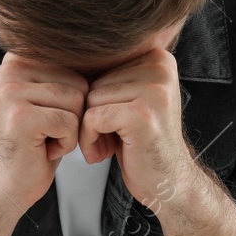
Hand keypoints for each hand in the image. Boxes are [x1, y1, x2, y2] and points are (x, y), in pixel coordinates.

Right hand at [0, 52, 87, 212]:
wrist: (12, 180)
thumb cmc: (41, 139)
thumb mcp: (55, 97)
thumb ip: (71, 70)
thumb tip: (115, 48)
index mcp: (21, 56)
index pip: (79, 65)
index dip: (78, 98)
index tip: (53, 114)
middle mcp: (12, 67)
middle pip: (80, 83)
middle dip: (74, 114)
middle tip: (47, 130)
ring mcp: (13, 91)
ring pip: (77, 103)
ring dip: (70, 130)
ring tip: (45, 137)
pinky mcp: (20, 116)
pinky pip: (69, 123)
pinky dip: (65, 143)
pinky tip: (44, 148)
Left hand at [78, 48, 195, 212]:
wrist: (168, 182)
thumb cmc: (142, 142)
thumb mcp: (130, 98)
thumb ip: (111, 74)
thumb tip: (66, 54)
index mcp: (157, 56)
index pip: (100, 66)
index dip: (98, 99)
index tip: (114, 121)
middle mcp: (160, 67)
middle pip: (94, 82)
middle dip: (94, 115)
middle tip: (112, 138)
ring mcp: (154, 90)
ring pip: (90, 100)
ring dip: (90, 130)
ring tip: (110, 145)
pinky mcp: (141, 114)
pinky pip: (92, 118)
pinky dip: (90, 140)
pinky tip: (105, 153)